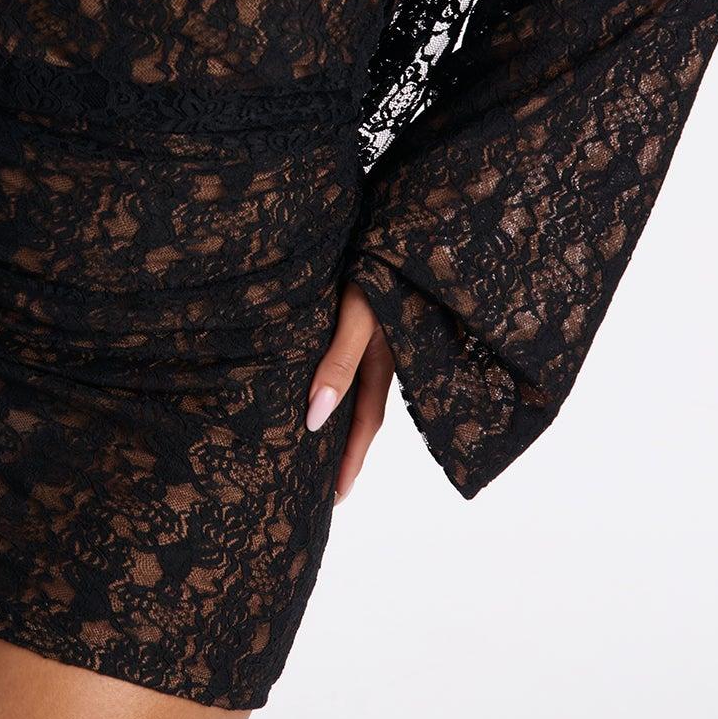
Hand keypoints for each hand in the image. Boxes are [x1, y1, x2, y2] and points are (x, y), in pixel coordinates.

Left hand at [305, 280, 393, 501]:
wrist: (403, 218)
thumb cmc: (378, 266)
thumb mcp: (358, 316)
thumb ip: (339, 364)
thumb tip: (314, 419)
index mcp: (386, 361)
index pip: (365, 425)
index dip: (349, 463)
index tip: (333, 500)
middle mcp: (387, 353)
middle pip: (364, 413)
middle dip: (347, 450)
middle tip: (325, 488)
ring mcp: (383, 334)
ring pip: (362, 388)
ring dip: (344, 419)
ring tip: (321, 444)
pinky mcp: (372, 311)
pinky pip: (359, 361)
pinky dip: (343, 384)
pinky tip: (326, 383)